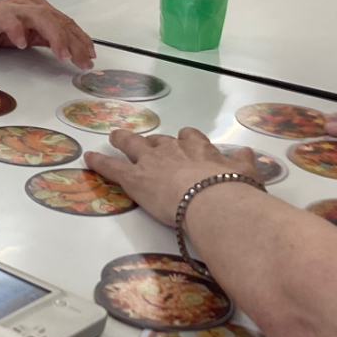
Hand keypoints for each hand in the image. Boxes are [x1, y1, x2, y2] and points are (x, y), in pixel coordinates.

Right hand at [0, 0, 95, 67]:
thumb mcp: (24, 36)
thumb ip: (44, 38)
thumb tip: (70, 50)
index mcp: (38, 8)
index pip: (65, 23)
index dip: (80, 40)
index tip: (90, 57)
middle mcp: (29, 5)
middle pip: (58, 20)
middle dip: (74, 42)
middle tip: (83, 60)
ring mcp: (12, 9)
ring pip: (41, 17)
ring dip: (54, 36)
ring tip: (63, 54)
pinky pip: (9, 20)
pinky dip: (17, 31)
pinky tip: (22, 44)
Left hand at [85, 127, 260, 224]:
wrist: (213, 199)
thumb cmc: (233, 190)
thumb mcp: (247, 174)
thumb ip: (244, 163)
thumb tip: (247, 153)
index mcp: (200, 149)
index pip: (190, 138)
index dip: (184, 140)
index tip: (183, 141)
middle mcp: (174, 150)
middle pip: (160, 140)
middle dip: (153, 141)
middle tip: (148, 144)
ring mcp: (151, 161)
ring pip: (133, 144)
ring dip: (123, 140)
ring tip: (115, 137)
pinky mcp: (133, 177)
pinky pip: (112, 166)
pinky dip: (99, 161)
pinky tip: (89, 157)